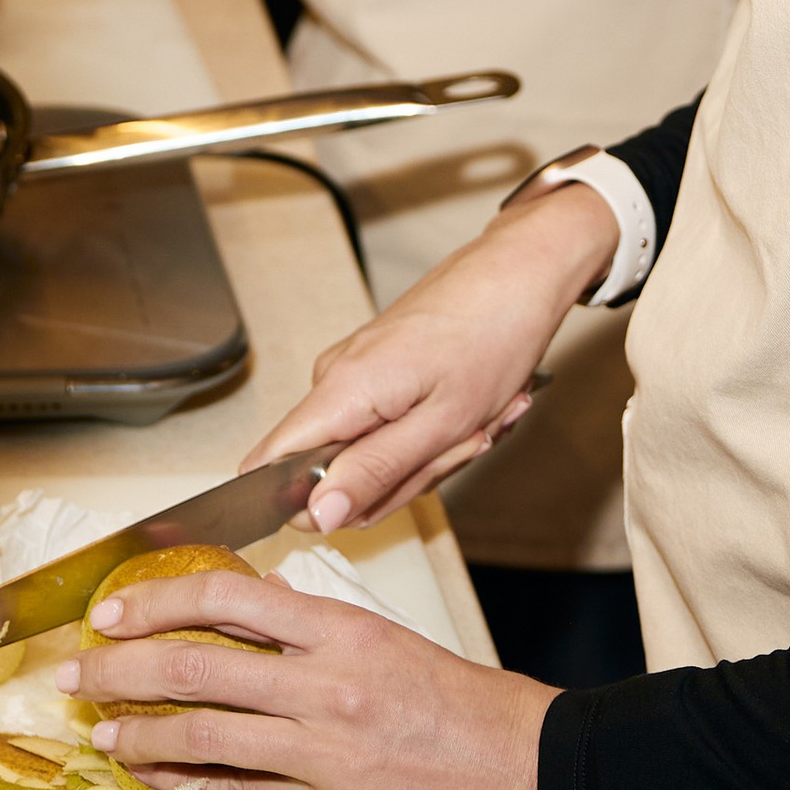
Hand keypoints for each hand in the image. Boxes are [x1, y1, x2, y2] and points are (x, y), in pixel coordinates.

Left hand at [42, 563, 557, 789]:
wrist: (530, 777)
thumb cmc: (467, 706)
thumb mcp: (390, 641)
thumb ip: (313, 629)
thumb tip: (243, 612)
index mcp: (344, 631)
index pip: (228, 598)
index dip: (156, 601)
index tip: (111, 611)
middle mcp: (326, 688)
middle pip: (195, 670)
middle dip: (119, 670)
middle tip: (76, 673)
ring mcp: (323, 756)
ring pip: (203, 739)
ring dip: (139, 735)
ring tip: (102, 731)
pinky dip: (187, 784)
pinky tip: (157, 777)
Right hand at [242, 178, 619, 532]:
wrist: (520, 274)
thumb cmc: (492, 335)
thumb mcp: (442, 424)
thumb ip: (375, 473)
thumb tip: (318, 516)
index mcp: (340, 392)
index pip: (269, 467)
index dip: (313, 504)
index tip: (374, 498)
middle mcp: (335, 379)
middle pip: (338, 475)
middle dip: (406, 477)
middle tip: (460, 444)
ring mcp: (358, 375)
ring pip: (375, 456)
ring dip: (434, 453)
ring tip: (476, 418)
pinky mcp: (380, 372)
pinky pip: (394, 430)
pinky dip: (437, 431)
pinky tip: (472, 408)